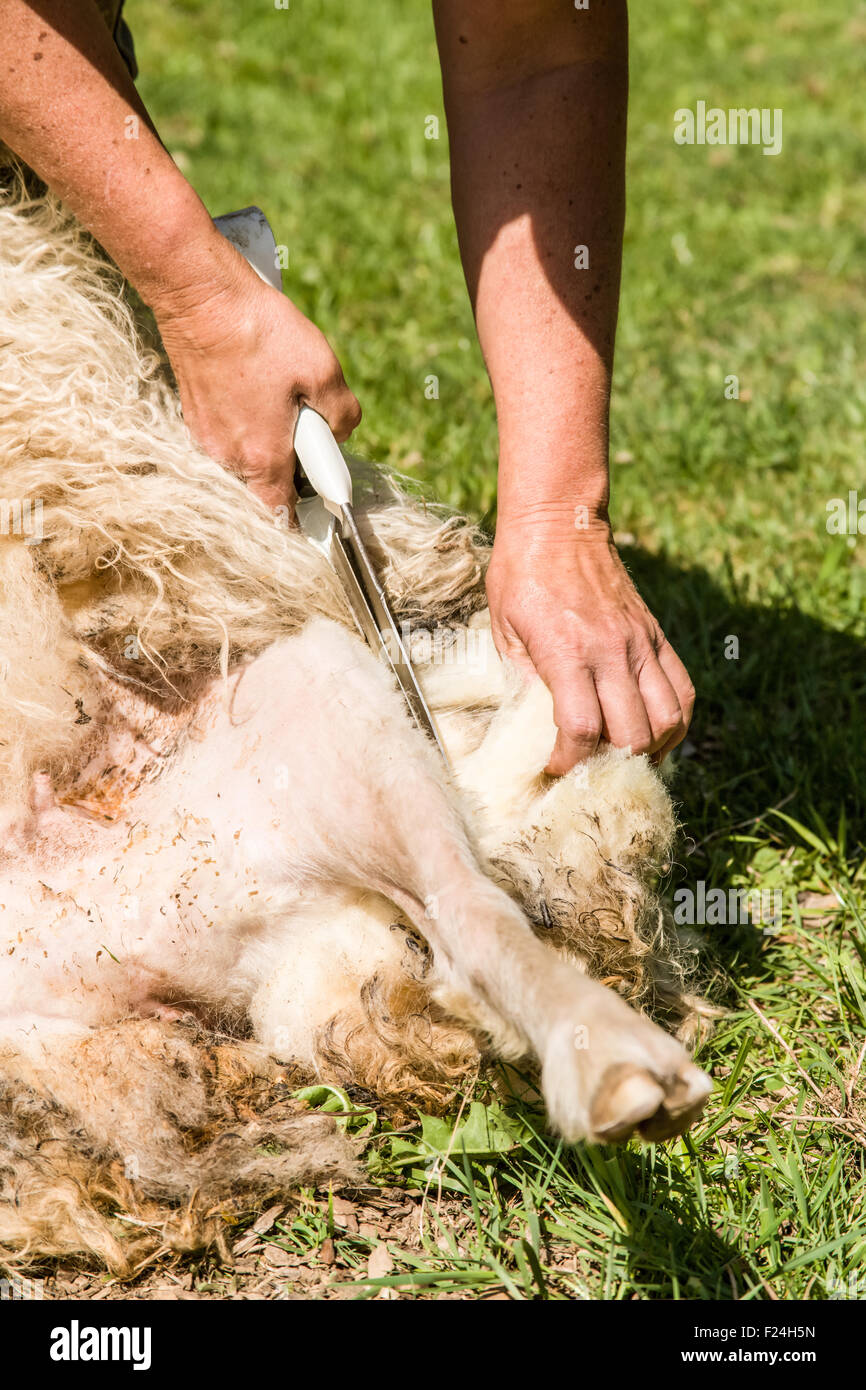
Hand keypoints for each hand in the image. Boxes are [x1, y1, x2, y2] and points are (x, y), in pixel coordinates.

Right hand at [153, 234, 360, 511]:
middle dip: (291, 470)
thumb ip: (343, 416)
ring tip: (280, 402)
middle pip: (265, 487)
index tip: (322, 498)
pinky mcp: (195, 416)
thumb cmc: (262, 333)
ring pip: (246, 460)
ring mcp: (206, 438)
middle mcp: (228, 457)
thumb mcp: (324, 371)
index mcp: (262, 458)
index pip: (283, 516)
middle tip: (308, 433)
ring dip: (268, 443)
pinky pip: (229, 437)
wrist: (201, 296)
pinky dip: (247, 424)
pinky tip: (256, 389)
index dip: (307, 512)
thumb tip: (339, 434)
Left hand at [486, 516, 694, 775]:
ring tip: (625, 758)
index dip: (570, 762)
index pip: (582, 728)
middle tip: (590, 770)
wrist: (559, 522)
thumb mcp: (502, 629)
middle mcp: (611, 650)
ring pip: (670, 719)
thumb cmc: (521, 575)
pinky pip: (684, 690)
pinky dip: (676, 722)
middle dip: (611, 765)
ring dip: (651, 750)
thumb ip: (521, 680)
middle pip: (633, 735)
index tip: (554, 770)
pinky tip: (655, 734)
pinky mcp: (656, 635)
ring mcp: (640, 643)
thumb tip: (534, 728)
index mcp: (566, 651)